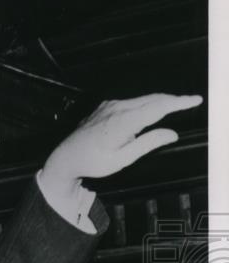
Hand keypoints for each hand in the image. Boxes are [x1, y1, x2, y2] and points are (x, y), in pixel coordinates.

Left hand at [42, 93, 202, 194]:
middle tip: (190, 102)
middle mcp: (117, 108)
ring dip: (159, 101)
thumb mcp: (122, 159)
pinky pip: (132, 102)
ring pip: (143, 99)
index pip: (158, 107)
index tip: (195, 100)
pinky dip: (146, 103)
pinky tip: (151, 110)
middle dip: (173, 100)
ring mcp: (110, 105)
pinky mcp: (106, 106)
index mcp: (123, 121)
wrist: (66, 157)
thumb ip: (147, 144)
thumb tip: (171, 133)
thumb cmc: (93, 162)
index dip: (179, 103)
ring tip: (175, 106)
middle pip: (153, 99)